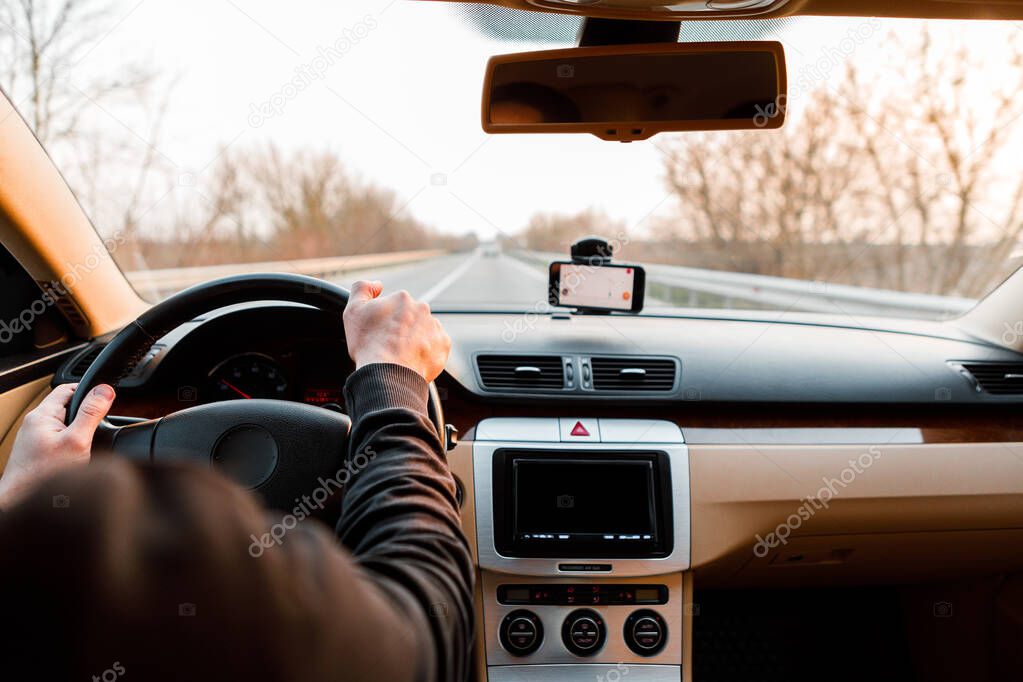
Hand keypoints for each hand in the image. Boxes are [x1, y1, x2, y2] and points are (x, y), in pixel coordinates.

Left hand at [0, 383, 114, 509]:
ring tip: (88, 444)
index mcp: (42, 415)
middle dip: (86, 413)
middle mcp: (35, 424)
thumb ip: (91, 413)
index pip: (68, 388)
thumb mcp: (77, 441)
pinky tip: (77, 456)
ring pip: (63, 424)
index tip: (106, 400)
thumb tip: (105, 390)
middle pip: (67, 406)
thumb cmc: (43, 476)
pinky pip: (58, 438)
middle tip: (100, 426)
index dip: (90, 391)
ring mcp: (34, 439)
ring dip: (79, 429)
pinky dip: (71, 442)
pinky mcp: (36, 452)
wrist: (21, 503)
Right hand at [342, 281, 450, 381]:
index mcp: (402, 298)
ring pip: (424, 330)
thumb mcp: (353, 310)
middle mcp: (422, 308)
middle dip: (402, 328)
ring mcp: (435, 326)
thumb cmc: (369, 344)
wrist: (388, 373)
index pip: (394, 306)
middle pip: (411, 317)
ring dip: (415, 339)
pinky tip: (412, 359)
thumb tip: (377, 284)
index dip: (385, 320)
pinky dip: (426, 351)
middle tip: (389, 345)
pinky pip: (435, 346)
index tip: (380, 332)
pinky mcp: (444, 345)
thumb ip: (362, 288)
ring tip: (401, 355)